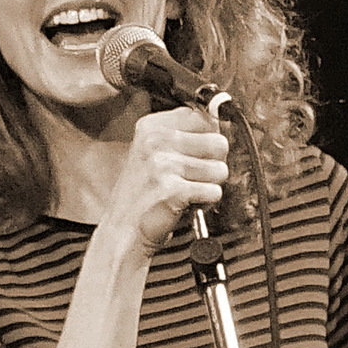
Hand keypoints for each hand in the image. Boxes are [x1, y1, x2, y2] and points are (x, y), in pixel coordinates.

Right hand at [105, 107, 229, 255]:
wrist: (123, 229)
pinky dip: (207, 203)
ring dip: (210, 186)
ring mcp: (163, 164)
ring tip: (189, 193)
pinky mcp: (173, 190)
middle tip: (196, 177)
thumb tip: (223, 128)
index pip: (203, 117)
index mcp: (151, 126)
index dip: (211, 137)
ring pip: (221, 170)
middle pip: (219, 143)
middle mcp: (155, 141)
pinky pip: (214, 192)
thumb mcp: (155, 153)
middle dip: (215, 164)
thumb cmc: (144, 193)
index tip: (202, 153)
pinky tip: (188, 205)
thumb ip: (184, 136)